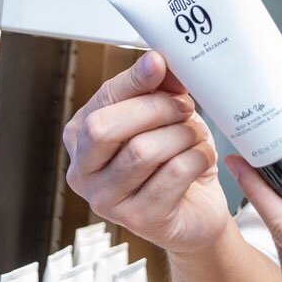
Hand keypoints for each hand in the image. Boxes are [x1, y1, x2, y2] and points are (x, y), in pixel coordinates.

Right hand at [64, 51, 229, 255]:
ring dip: (181, 135)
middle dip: (155, 109)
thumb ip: (156, 88)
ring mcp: (106, 200)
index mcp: (81, 138)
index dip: (132, 80)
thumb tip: (157, 61)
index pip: (101, 101)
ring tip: (194, 136)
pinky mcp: (137, 220)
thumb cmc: (172, 161)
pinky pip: (171, 175)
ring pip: (143, 151)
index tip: (159, 62)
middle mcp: (83, 172)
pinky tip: (200, 159)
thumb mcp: (163, 117)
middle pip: (106, 128)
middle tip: (184, 107)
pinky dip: (195, 159)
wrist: (195, 210)